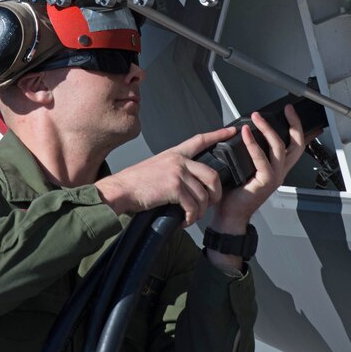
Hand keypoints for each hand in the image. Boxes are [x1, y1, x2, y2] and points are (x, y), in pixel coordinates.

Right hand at [96, 127, 237, 226]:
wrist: (119, 190)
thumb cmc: (134, 183)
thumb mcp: (156, 168)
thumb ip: (174, 171)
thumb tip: (189, 186)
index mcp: (174, 154)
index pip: (200, 140)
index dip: (218, 135)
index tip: (231, 131)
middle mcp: (178, 160)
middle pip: (212, 175)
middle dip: (215, 194)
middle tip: (209, 204)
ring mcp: (177, 172)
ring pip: (203, 194)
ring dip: (200, 211)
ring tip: (191, 217)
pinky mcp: (174, 187)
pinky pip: (193, 206)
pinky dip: (191, 217)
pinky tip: (184, 221)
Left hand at [211, 105, 322, 234]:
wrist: (230, 214)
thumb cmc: (235, 193)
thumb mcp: (246, 167)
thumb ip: (250, 153)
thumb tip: (245, 132)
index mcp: (277, 167)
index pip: (295, 145)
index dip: (299, 129)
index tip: (293, 113)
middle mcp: (280, 171)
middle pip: (296, 144)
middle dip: (295, 124)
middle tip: (287, 110)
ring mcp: (275, 176)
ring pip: (279, 148)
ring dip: (268, 129)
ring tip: (257, 118)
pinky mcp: (265, 182)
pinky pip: (261, 159)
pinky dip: (253, 144)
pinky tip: (246, 134)